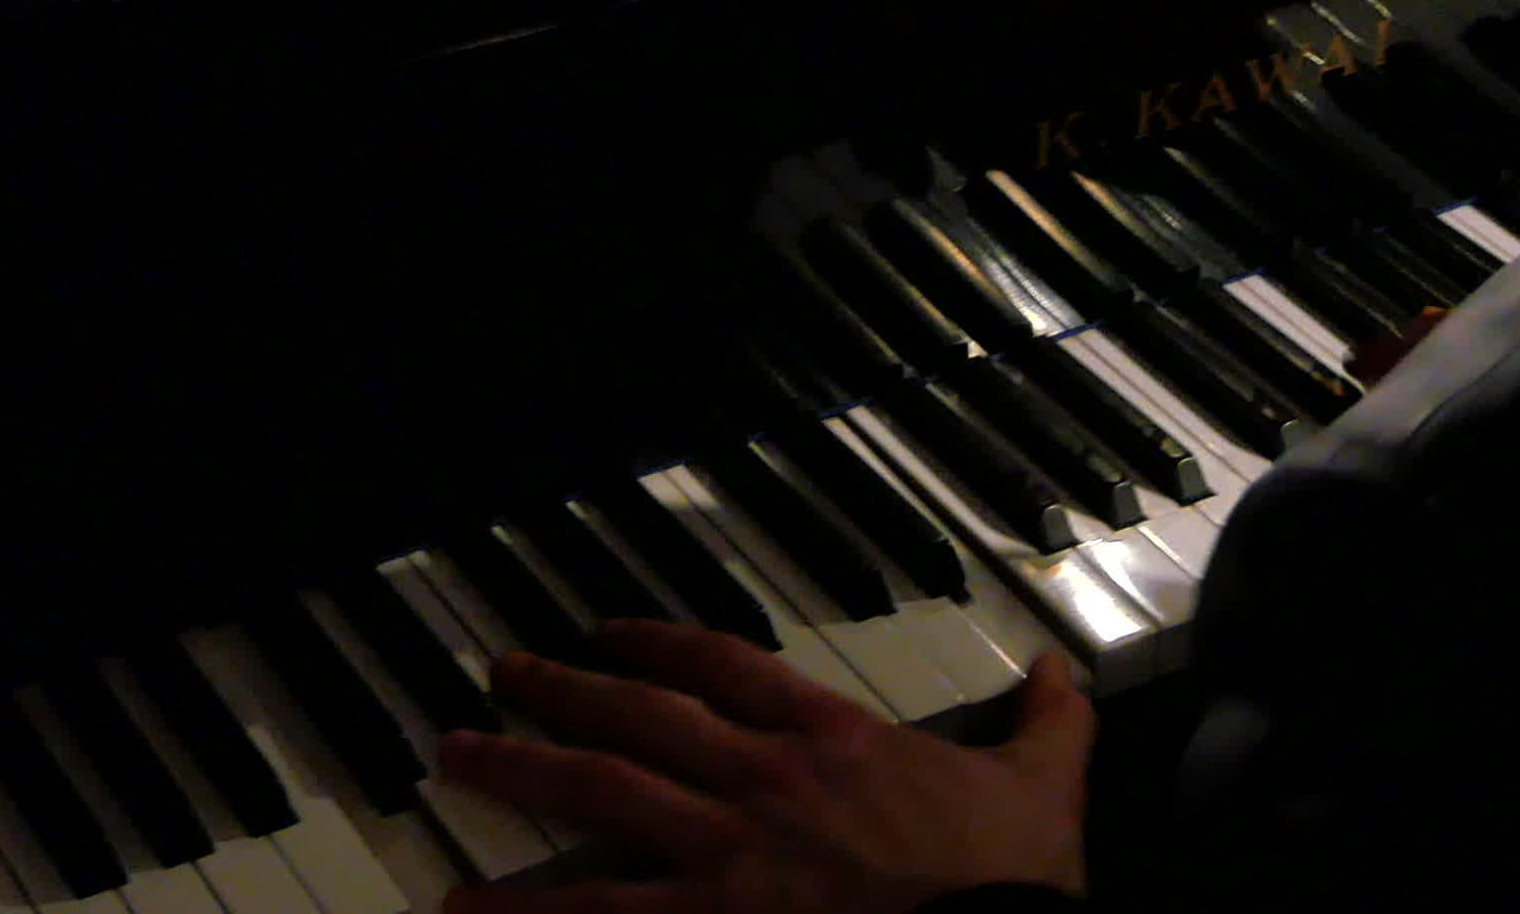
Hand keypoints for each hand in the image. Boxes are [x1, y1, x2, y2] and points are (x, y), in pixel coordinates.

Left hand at [432, 617, 1092, 912]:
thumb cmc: (1014, 888)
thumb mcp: (1045, 787)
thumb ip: (1048, 724)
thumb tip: (1061, 672)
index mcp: (836, 741)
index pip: (729, 668)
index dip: (663, 642)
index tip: (612, 633)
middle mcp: (765, 782)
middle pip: (640, 716)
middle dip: (563, 691)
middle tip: (501, 677)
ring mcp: (728, 854)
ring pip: (600, 792)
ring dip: (520, 770)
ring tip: (457, 757)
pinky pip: (597, 912)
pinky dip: (527, 909)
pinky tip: (464, 908)